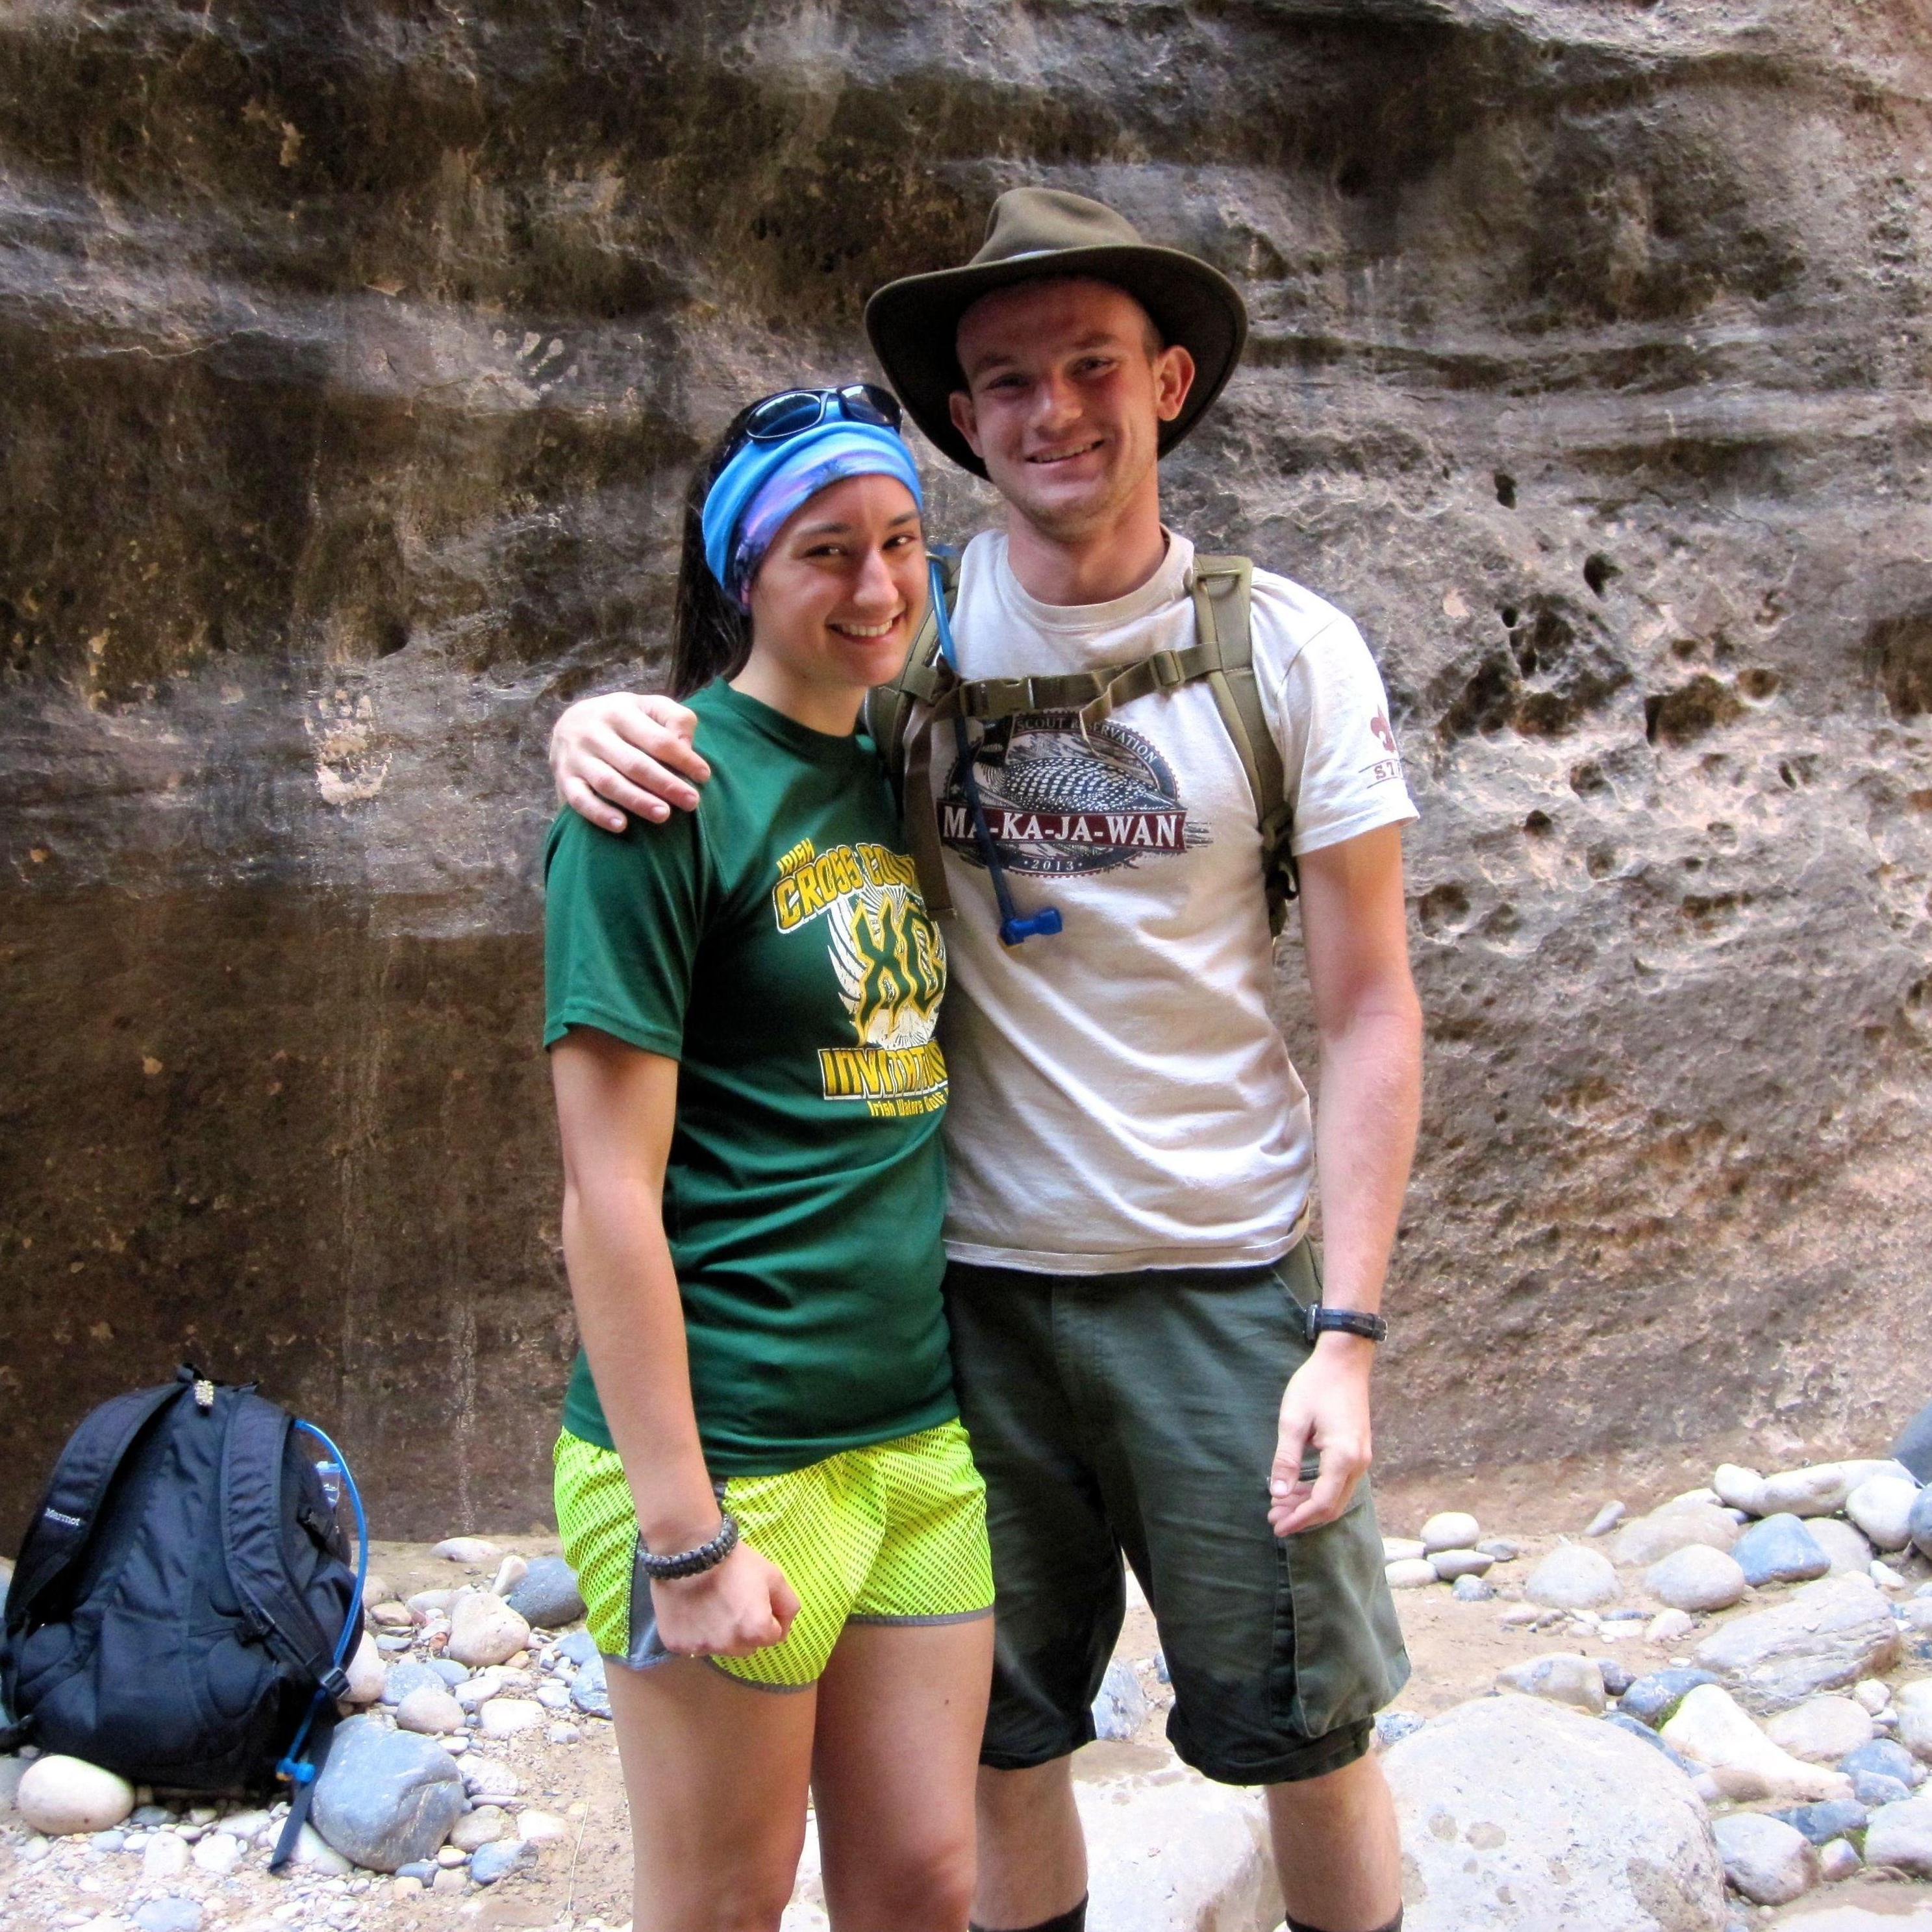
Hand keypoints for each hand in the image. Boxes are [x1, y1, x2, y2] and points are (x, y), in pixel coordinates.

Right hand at [550, 693, 710, 830]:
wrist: (570, 722)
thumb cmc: (623, 719)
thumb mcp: (648, 706)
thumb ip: (674, 718)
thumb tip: (686, 746)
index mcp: (620, 711)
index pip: (657, 739)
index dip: (683, 758)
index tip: (704, 776)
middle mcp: (594, 732)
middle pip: (635, 763)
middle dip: (666, 784)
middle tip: (692, 802)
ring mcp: (576, 757)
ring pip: (609, 782)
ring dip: (637, 801)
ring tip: (663, 815)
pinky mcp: (564, 778)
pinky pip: (580, 800)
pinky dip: (600, 814)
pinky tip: (622, 825)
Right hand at [649, 1541, 800, 1656]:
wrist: (689, 1550)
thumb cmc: (735, 1562)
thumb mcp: (773, 1576)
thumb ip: (788, 1605)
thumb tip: (784, 1628)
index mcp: (756, 1632)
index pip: (773, 1636)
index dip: (768, 1616)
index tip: (757, 1599)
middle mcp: (729, 1646)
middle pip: (746, 1647)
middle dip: (745, 1630)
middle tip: (734, 1601)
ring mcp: (701, 1648)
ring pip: (720, 1647)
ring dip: (721, 1633)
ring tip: (711, 1604)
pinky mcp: (677, 1645)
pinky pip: (693, 1645)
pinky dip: (695, 1632)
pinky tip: (693, 1609)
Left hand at [1268, 1336, 1374, 1537]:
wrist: (1345, 1361)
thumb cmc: (1316, 1385)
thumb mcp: (1293, 1420)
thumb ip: (1286, 1460)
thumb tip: (1278, 1494)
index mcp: (1343, 1456)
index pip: (1322, 1502)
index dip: (1299, 1519)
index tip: (1276, 1525)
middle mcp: (1358, 1462)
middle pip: (1332, 1506)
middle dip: (1302, 1517)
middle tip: (1273, 1518)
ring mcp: (1361, 1458)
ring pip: (1337, 1496)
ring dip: (1309, 1505)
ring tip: (1280, 1506)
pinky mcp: (1357, 1451)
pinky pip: (1339, 1482)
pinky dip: (1319, 1491)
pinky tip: (1297, 1490)